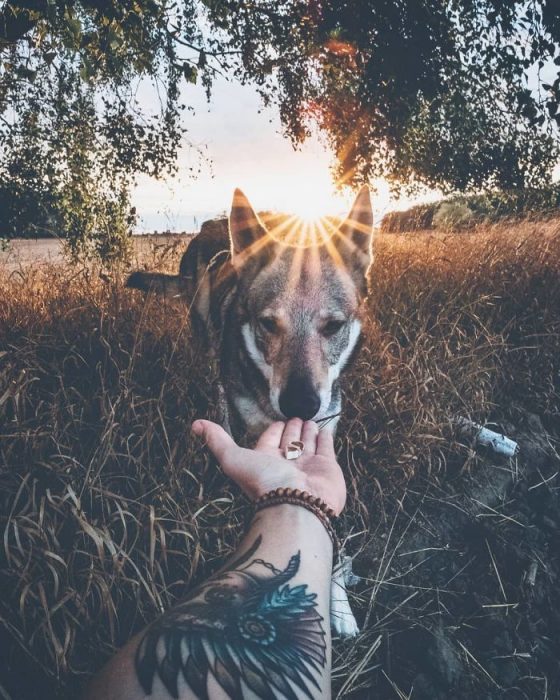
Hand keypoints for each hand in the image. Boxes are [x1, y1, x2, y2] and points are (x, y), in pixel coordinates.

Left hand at [192, 418, 345, 514]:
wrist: (295, 503)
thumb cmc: (263, 482)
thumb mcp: (232, 458)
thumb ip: (217, 441)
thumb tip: (195, 424)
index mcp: (266, 461)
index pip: (270, 440)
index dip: (273, 430)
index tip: (278, 421)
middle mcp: (287, 463)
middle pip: (290, 441)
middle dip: (292, 429)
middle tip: (296, 417)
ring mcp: (308, 465)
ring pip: (308, 443)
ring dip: (308, 432)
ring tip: (310, 421)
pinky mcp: (328, 467)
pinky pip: (326, 448)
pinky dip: (325, 439)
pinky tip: (324, 431)